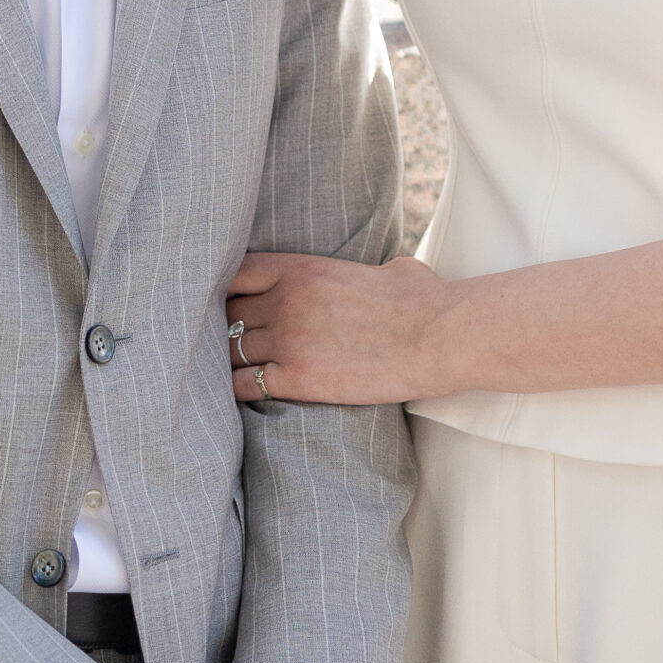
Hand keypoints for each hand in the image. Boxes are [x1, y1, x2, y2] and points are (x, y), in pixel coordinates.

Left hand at [228, 251, 449, 404]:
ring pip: (229, 351)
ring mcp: (288, 339)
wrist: (437, 335)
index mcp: (300, 268)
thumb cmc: (422, 300)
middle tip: (227, 345)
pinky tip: (238, 395)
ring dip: (225, 362)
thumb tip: (390, 274)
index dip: (226, 289)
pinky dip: (234, 390)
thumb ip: (371, 269)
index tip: (229, 305)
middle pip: (228, 314)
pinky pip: (243, 384)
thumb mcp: (389, 268)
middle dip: (224, 329)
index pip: (235, 272)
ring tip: (225, 375)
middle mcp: (285, 300)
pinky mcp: (297, 379)